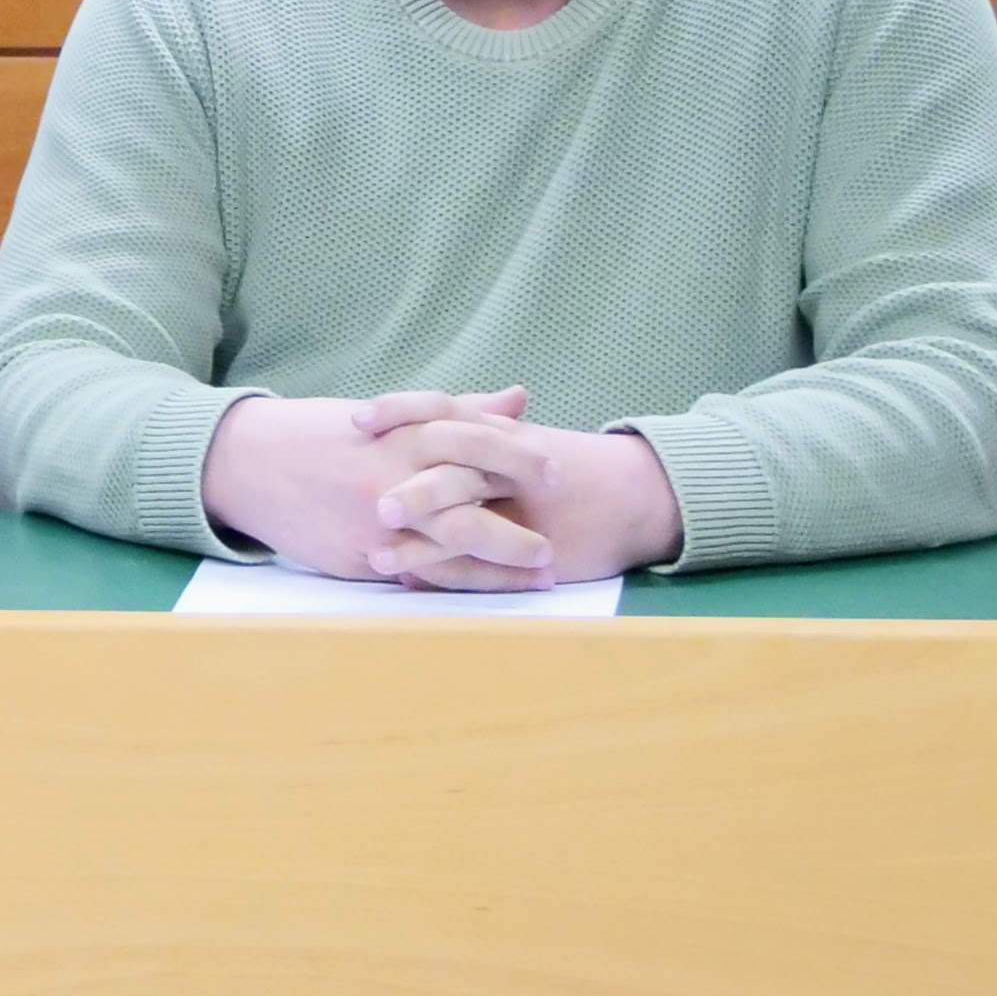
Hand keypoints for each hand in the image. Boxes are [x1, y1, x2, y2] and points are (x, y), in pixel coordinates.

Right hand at [201, 388, 536, 581]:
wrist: (244, 463)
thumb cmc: (320, 434)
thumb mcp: (386, 417)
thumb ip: (456, 412)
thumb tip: (518, 399)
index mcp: (401, 434)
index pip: (475, 440)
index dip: (520, 455)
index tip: (557, 470)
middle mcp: (393, 475)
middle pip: (472, 496)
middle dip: (518, 515)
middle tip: (558, 533)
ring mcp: (375, 520)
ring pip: (451, 543)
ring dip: (502, 561)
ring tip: (542, 572)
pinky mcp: (358, 554)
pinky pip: (419, 574)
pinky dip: (457, 581)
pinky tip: (488, 589)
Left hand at [360, 399, 682, 589]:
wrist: (639, 495)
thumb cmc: (568, 464)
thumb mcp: (521, 438)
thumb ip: (474, 424)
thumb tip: (408, 420)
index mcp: (502, 432)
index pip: (447, 411)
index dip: (402, 412)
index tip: (357, 417)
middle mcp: (510, 468)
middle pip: (457, 470)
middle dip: (412, 487)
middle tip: (370, 501)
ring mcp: (525, 513)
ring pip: (469, 525)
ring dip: (423, 544)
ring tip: (378, 556)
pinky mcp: (538, 552)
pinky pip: (488, 566)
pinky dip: (451, 575)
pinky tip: (414, 584)